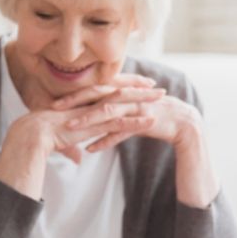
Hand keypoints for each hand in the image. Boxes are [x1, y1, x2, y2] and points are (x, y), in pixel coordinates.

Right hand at [0, 76, 164, 198]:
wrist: (33, 134)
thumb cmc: (43, 136)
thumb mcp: (63, 140)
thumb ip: (73, 146)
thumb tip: (77, 158)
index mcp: (84, 101)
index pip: (108, 89)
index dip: (125, 85)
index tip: (140, 84)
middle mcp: (91, 103)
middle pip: (121, 91)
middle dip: (141, 88)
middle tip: (159, 87)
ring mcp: (94, 112)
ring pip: (125, 103)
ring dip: (145, 101)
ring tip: (163, 99)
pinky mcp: (95, 125)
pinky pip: (120, 123)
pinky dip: (137, 122)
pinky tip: (152, 121)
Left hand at [56, 88, 203, 153]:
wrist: (182, 122)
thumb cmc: (151, 115)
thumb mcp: (129, 109)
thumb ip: (111, 108)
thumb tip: (91, 112)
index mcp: (122, 90)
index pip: (94, 88)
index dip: (74, 93)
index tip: (54, 101)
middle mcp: (127, 95)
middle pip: (97, 95)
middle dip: (75, 101)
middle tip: (54, 108)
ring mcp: (135, 107)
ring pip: (107, 112)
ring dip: (87, 120)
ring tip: (69, 128)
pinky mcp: (143, 121)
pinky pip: (121, 131)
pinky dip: (106, 140)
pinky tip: (91, 149)